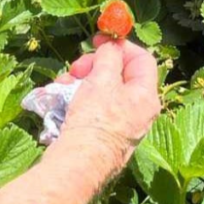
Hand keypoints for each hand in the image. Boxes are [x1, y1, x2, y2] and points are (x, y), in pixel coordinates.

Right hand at [57, 35, 161, 168]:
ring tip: (61, 85)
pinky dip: (76, 98)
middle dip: (93, 66)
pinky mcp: (101, 136)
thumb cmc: (96, 119)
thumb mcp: (103, 78)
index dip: (121, 46)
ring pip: (100, 91)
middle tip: (76, 68)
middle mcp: (138, 112)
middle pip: (118, 75)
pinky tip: (57, 98)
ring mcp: (120, 125)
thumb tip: (111, 46)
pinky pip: (91, 108)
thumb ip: (109, 56)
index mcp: (146, 97)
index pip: (142, 59)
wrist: (78, 164)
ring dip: (79, 81)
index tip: (99, 40)